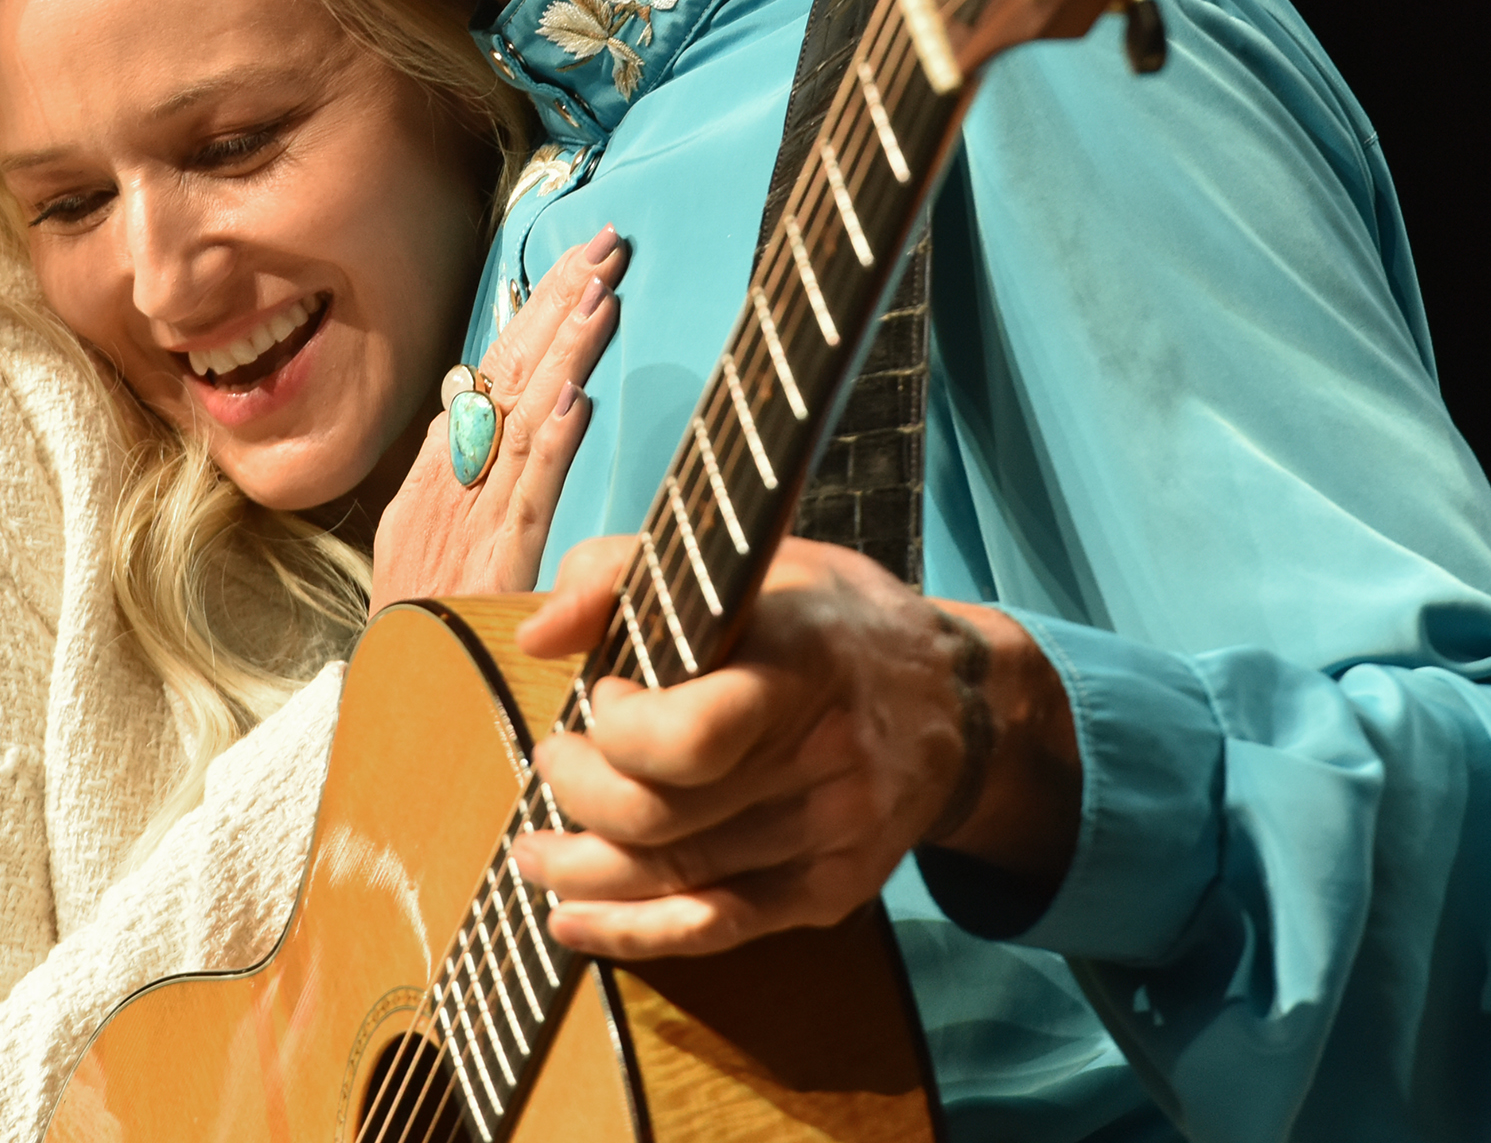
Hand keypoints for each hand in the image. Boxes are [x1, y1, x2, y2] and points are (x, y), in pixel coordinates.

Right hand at [370, 232, 624, 611]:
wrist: (389, 707)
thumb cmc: (417, 633)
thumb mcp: (423, 542)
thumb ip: (445, 470)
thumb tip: (461, 396)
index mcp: (439, 476)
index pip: (494, 375)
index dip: (537, 316)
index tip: (581, 265)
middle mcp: (451, 486)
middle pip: (508, 378)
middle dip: (556, 306)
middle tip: (605, 245)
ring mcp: (470, 525)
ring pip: (522, 422)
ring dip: (564, 354)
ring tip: (601, 294)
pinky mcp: (492, 573)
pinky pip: (526, 502)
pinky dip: (549, 447)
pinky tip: (576, 399)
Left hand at [507, 534, 1081, 958]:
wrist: (955, 701)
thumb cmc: (827, 619)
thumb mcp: (743, 558)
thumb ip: (622, 574)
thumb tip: (537, 636)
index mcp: (801, 664)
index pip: (693, 737)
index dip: (619, 730)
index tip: (603, 694)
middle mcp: (825, 759)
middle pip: (665, 819)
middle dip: (580, 797)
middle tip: (552, 760)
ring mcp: (833, 836)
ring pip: (679, 880)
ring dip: (583, 873)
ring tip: (535, 853)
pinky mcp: (833, 891)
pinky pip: (718, 926)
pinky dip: (635, 933)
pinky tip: (575, 921)